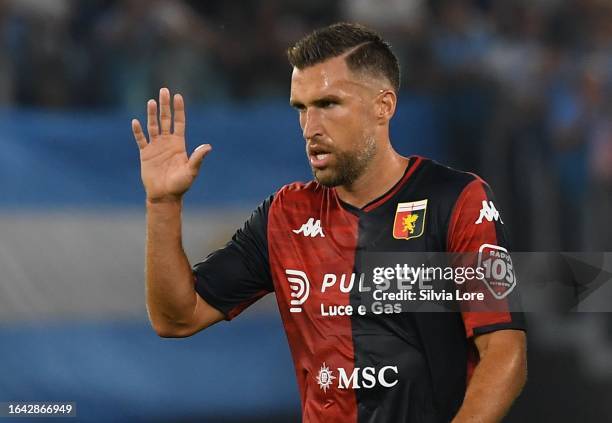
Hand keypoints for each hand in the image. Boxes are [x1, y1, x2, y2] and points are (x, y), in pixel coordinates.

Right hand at [132, 88, 210, 202]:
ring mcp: (156, 147)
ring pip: (153, 126)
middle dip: (165, 105)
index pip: (179, 122)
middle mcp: (167, 142)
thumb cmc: (180, 185)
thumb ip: (197, 158)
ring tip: (151, 101)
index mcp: (179, 144)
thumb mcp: (191, 171)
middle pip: (166, 120)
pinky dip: (138, 131)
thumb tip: (208, 147)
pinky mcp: (145, 154)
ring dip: (152, 114)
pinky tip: (135, 121)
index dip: (178, 109)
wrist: (165, 196)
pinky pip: (141, 139)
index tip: (178, 96)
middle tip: (164, 90)